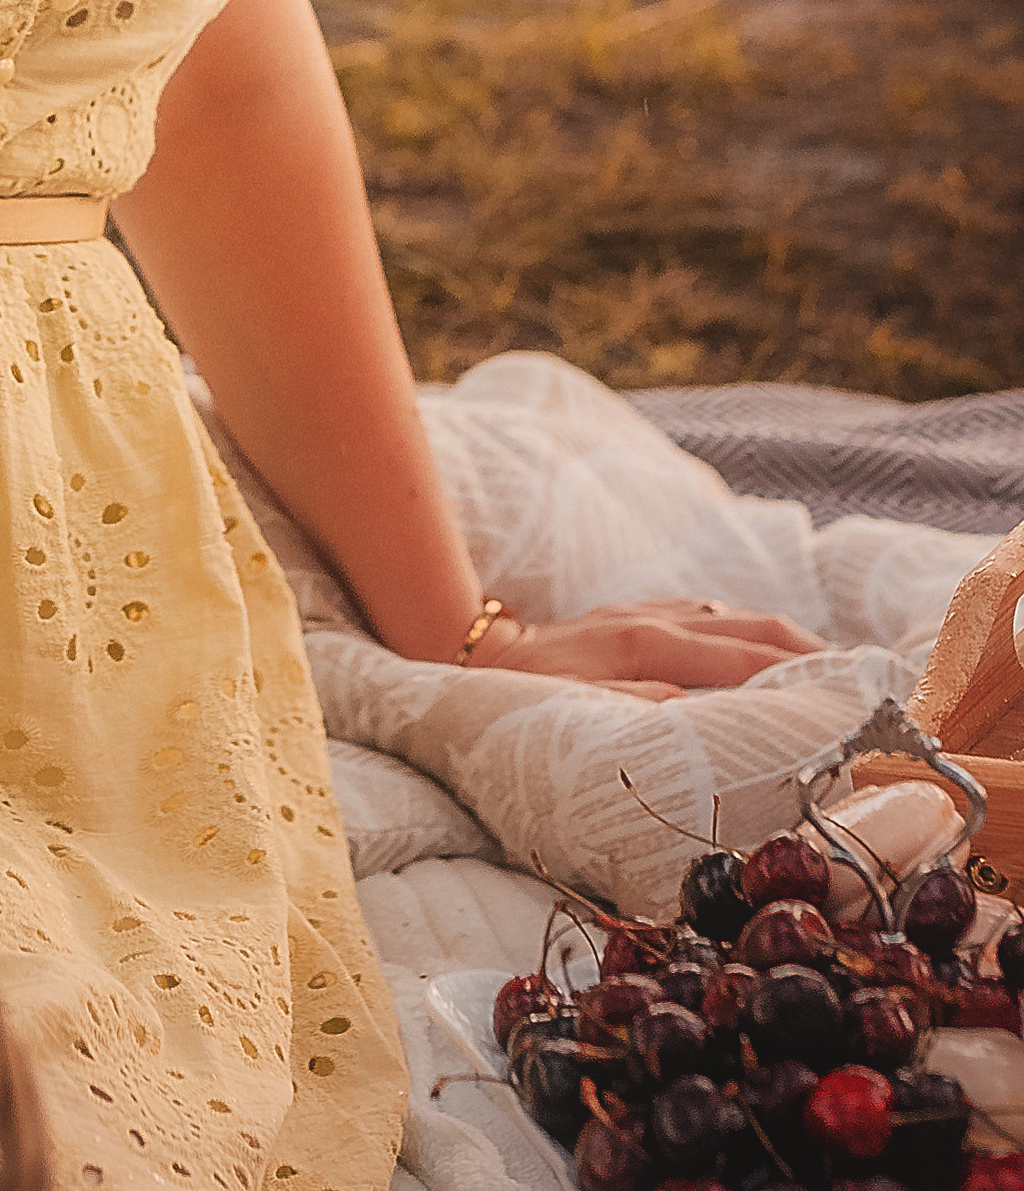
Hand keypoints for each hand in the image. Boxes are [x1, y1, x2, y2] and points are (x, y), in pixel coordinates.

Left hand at [466, 593, 829, 701]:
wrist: (464, 647)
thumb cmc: (521, 693)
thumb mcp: (573, 712)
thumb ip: (634, 707)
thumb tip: (693, 709)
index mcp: (648, 644)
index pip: (746, 658)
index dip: (801, 676)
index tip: (848, 696)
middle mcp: (654, 618)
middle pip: (753, 625)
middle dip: (809, 649)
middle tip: (858, 681)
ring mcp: (644, 611)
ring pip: (732, 614)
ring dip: (781, 637)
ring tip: (825, 668)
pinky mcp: (632, 614)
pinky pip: (705, 614)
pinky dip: (743, 630)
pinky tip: (755, 646)